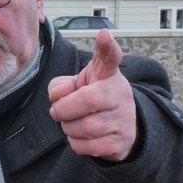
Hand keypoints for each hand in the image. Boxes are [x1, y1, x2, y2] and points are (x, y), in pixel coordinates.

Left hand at [47, 29, 136, 161]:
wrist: (121, 128)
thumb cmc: (93, 99)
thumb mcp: (81, 83)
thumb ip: (63, 85)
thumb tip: (58, 97)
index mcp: (107, 75)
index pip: (109, 58)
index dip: (107, 47)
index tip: (104, 35)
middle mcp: (119, 94)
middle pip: (85, 101)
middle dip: (63, 109)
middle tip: (59, 111)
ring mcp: (123, 119)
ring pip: (84, 127)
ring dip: (68, 128)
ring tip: (71, 123)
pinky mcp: (121, 143)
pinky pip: (88, 147)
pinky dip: (76, 143)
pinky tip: (80, 136)